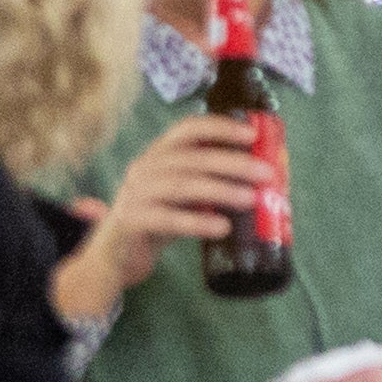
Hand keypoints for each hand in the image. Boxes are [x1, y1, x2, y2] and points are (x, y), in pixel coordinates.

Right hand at [65, 115, 272, 308]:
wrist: (116, 254)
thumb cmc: (157, 219)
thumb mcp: (183, 196)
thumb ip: (210, 184)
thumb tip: (259, 180)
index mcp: (158, 155)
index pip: (188, 129)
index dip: (220, 128)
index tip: (251, 135)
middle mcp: (144, 168)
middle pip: (191, 157)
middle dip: (232, 163)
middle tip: (265, 174)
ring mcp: (135, 194)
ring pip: (181, 185)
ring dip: (220, 190)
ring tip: (250, 199)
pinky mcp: (131, 220)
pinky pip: (167, 218)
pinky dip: (197, 222)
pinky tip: (222, 227)